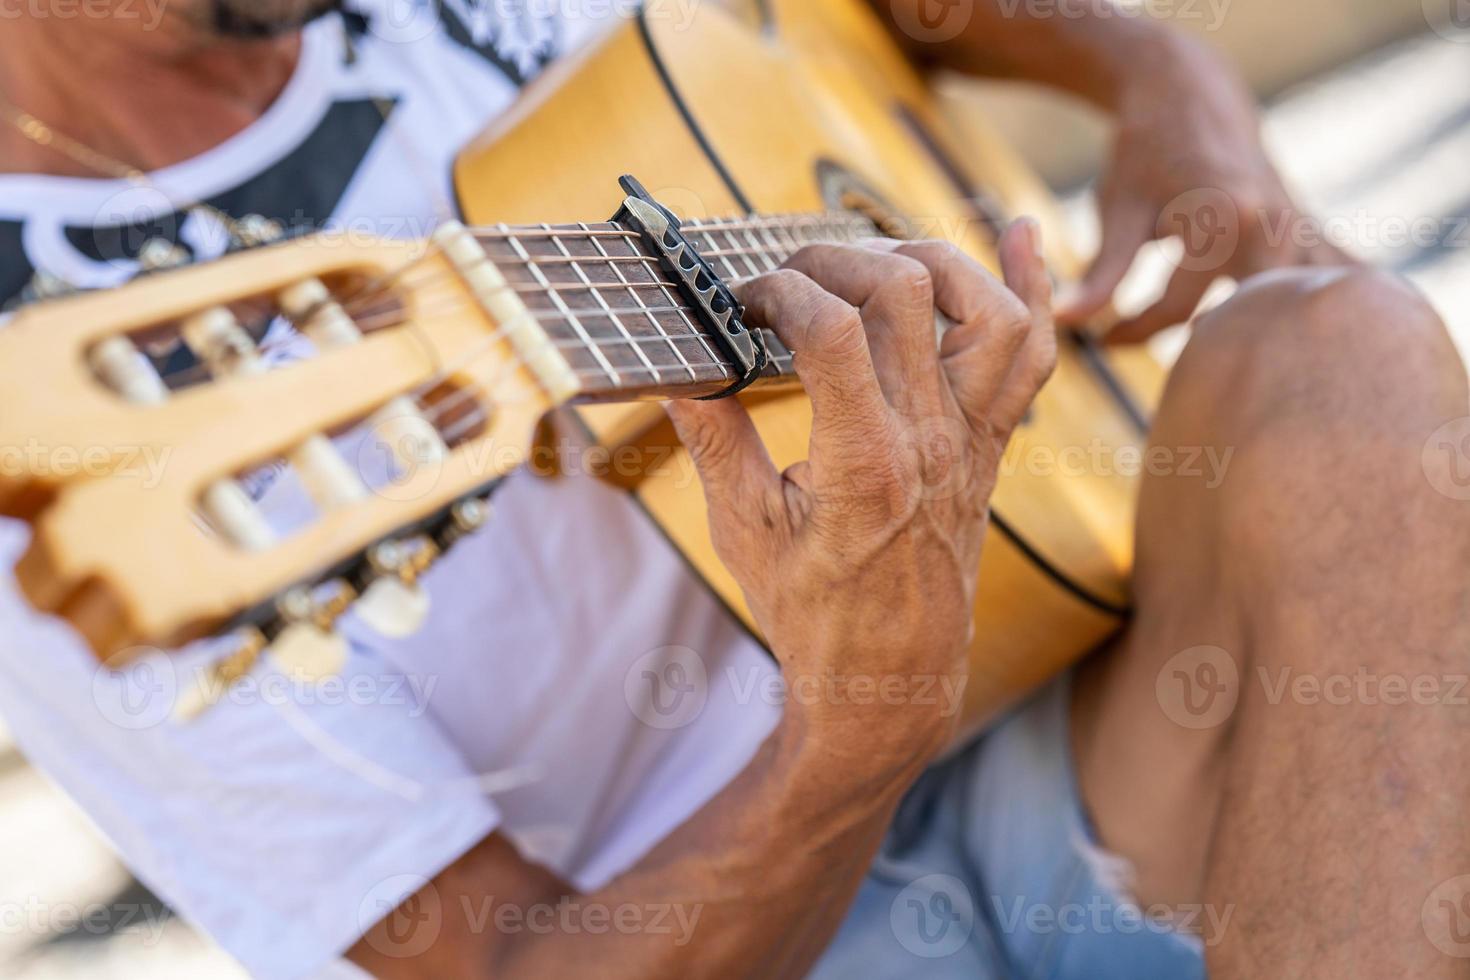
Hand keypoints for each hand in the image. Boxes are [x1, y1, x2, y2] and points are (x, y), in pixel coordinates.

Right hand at [666, 222, 1054, 774]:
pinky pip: (1031, 355)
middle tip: (787, 283)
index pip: (830, 328)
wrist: (892, 679)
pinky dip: (1034, 286)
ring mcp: (971, 440)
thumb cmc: (815, 614)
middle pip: (904, 293)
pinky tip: (1018, 232)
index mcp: (864, 463)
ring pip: (988, 311)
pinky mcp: (990, 445)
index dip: (779, 292)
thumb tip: (679, 370)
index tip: (742, 304)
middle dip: (834, 260)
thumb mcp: (744, 533)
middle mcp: (930, 440)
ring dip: (933, 261)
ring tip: (874, 260)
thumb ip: (715, 442)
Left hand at [1058, 34, 1354, 343]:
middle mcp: (1273, 226)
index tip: (1104, 340)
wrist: (1190, 96)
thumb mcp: (1119, 211)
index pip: (1177, 310)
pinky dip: (1337, 306)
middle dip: (1221, 353)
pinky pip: (1339, 275)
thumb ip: (1103, 273)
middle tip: (1186, 375)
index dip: (1134, 332)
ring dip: (1283, 340)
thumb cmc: (1145, 156)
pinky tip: (1342, 345)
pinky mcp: (1310, 228)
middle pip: (1254, 319)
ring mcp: (1299, 228)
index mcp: (1223, 219)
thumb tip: (1068, 322)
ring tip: (1254, 373)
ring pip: (1307, 304)